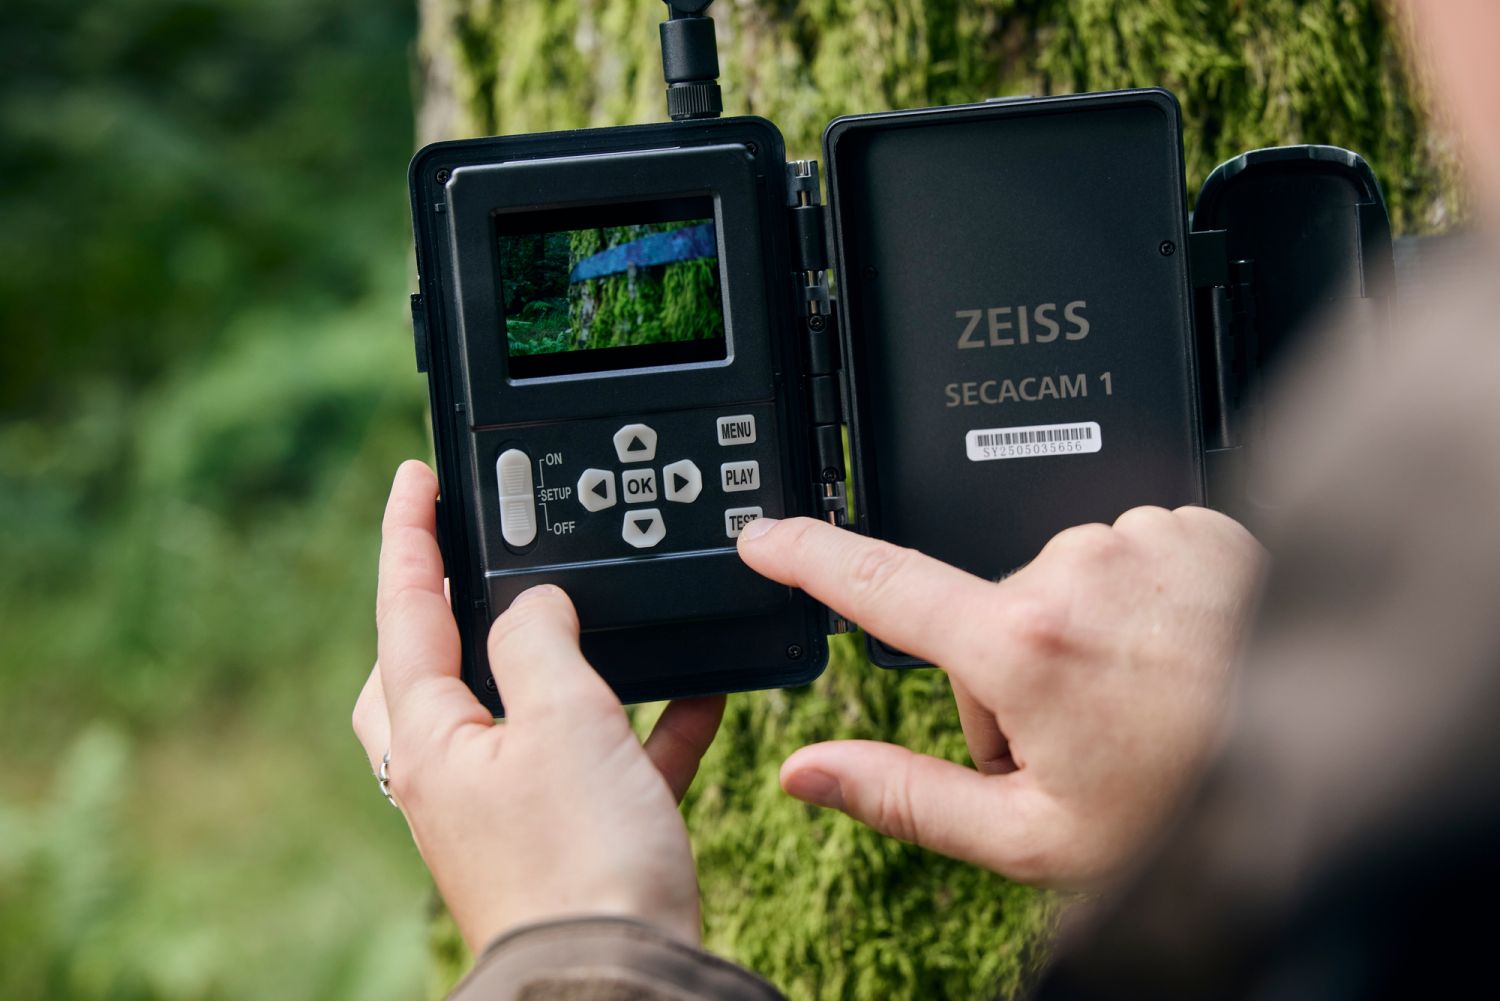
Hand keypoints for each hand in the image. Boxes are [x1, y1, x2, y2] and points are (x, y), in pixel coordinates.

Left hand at [352, 461, 723, 950]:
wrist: (623, 981)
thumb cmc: (582, 863)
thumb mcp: (562, 721)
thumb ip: (541, 640)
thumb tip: (534, 604)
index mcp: (432, 741)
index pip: (405, 612)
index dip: (409, 535)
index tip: (414, 477)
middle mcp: (457, 777)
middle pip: (430, 672)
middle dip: (446, 611)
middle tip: (472, 561)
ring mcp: (512, 812)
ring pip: (521, 714)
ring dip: (559, 663)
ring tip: (594, 615)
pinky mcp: (575, 841)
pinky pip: (604, 761)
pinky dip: (641, 722)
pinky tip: (696, 692)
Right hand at [738, 507, 1263, 889]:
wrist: (1329, 777)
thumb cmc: (1193, 813)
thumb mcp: (1029, 836)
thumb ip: (900, 795)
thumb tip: (807, 771)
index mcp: (1024, 645)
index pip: (882, 584)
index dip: (808, 555)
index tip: (763, 532)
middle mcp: (1079, 571)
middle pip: (988, 613)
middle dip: (1011, 674)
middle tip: (1081, 738)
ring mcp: (1143, 541)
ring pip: (1061, 585)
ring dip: (1081, 639)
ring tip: (1143, 701)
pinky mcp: (1194, 528)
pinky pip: (1127, 558)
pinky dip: (1137, 605)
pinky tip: (1177, 655)